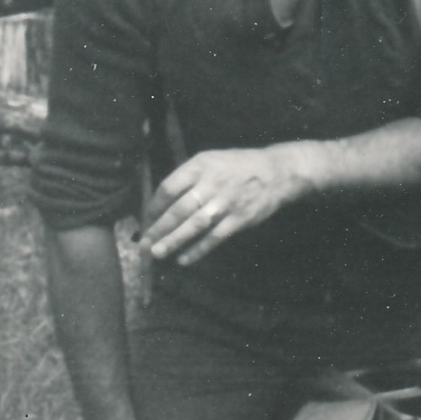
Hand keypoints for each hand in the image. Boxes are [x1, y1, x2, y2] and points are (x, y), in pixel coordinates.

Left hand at [139, 144, 311, 265]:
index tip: (146, 220)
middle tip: (144, 243)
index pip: (169, 187)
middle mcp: (212, 183)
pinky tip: (184, 259)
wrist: (276, 172)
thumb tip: (161, 203)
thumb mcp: (211, 160)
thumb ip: (189, 178)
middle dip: (159, 228)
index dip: (154, 206)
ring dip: (174, 241)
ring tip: (157, 253)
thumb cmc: (238, 166)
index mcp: (201, 165)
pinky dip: (198, 249)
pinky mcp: (239, 219)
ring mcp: (226, 202)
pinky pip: (214, 237)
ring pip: (195, 225)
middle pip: (179, 209)